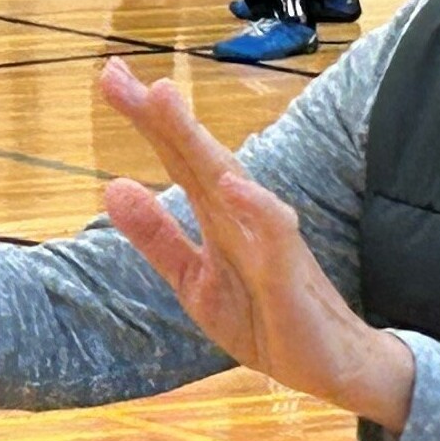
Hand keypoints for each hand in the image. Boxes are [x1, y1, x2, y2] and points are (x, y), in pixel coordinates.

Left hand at [93, 61, 414, 430]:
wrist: (329, 367)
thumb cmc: (266, 319)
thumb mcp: (195, 282)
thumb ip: (158, 238)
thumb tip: (114, 186)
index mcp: (218, 218)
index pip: (178, 160)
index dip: (146, 121)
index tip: (110, 77)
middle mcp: (242, 217)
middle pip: (196, 157)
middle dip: (158, 116)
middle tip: (114, 74)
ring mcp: (268, 241)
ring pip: (229, 180)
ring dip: (197, 139)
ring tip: (163, 98)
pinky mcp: (290, 275)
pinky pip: (275, 236)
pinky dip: (255, 208)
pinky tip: (231, 184)